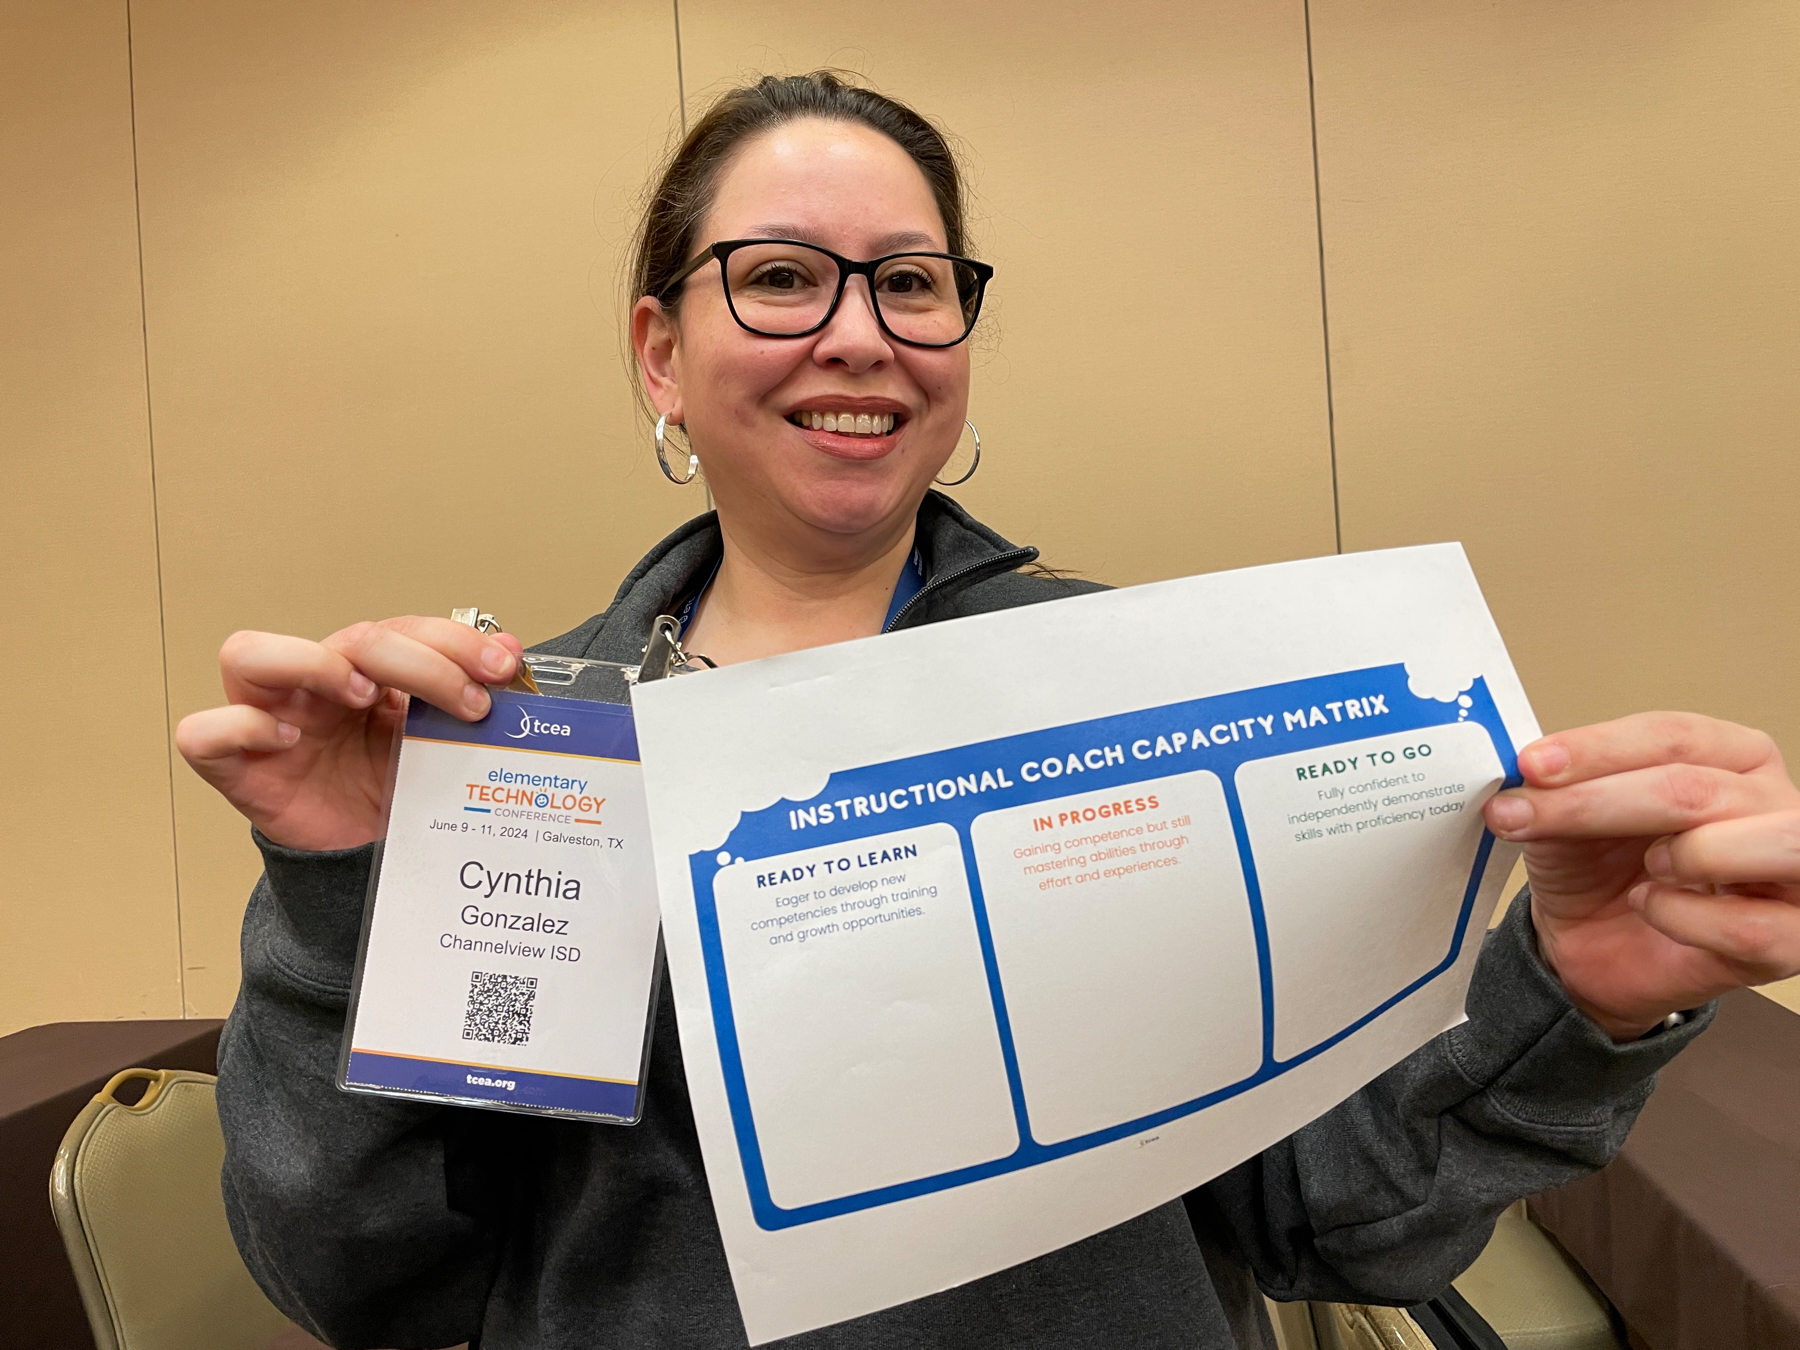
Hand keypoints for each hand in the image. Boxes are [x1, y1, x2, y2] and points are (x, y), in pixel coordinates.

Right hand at [176, 618, 522, 851]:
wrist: (362, 863)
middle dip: (419, 660)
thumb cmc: (392, 795)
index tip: (501, 668)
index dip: (454, 641)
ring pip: (249, 655)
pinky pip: (205, 733)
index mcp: (367, 673)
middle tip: (467, 702)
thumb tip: (512, 651)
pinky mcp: (233, 766)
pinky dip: (240, 726)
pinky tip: (286, 738)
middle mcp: (315, 685)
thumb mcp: (441, 746)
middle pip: (350, 639)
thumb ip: (469, 698)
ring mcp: (267, 719)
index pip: (403, 630)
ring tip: (363, 695)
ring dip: (312, 663)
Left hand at [1483, 712, 1799, 1039]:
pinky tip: (1649, 906)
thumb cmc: (1599, 867)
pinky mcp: (1788, 939)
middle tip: (1529, 815)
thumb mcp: (1566, 816)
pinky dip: (1682, 916)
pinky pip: (1749, 925)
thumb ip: (1556, 789)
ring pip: (1766, 842)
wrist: (1596, 944)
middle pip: (1699, 787)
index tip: (1531, 765)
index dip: (1598, 748)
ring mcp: (1792, 872)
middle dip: (1604, 801)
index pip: (1674, 735)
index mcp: (1731, 755)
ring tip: (1645, 865)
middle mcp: (1772, 802)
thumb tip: (1526, 775)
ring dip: (1687, 853)